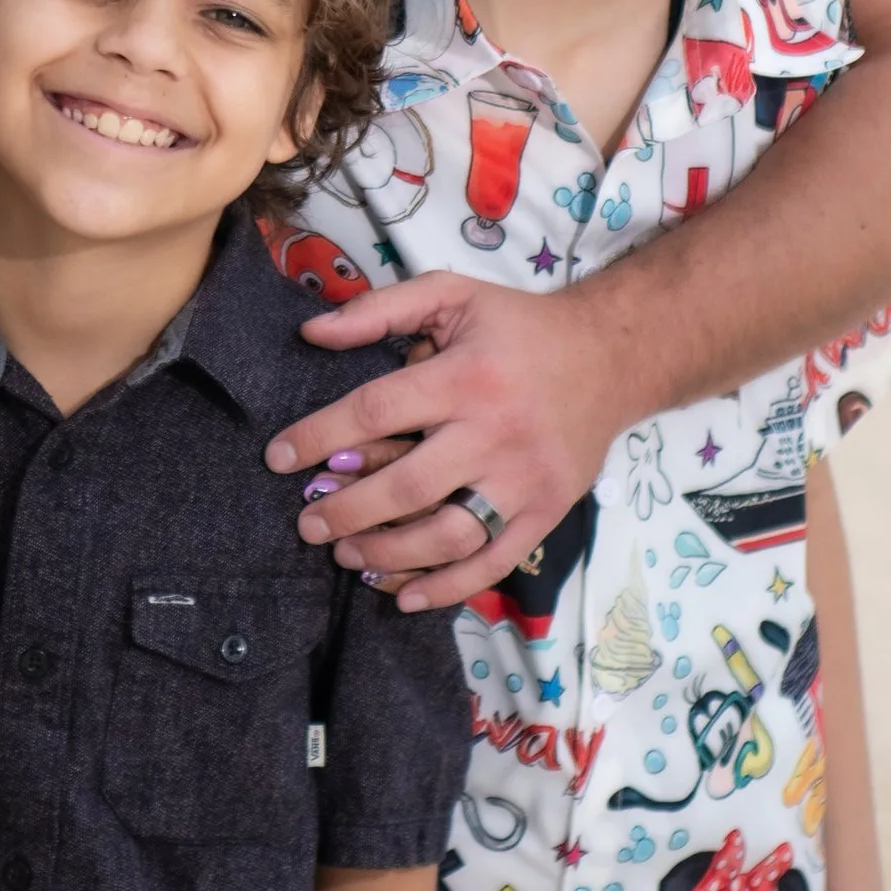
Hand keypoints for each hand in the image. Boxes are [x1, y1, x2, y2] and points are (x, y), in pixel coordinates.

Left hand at [267, 272, 627, 611]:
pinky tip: (403, 595)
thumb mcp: (452, 294)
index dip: (318, 436)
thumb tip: (312, 333)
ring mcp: (523, 480)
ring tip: (345, 555)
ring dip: (387, 553)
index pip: (376, 411)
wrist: (613, 357)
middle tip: (306, 522)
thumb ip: (381, 309)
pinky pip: (492, 562)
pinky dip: (447, 588)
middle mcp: (494, 432)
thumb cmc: (520, 327)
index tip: (277, 456)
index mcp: (465, 376)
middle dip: (345, 511)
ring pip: (447, 534)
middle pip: (406, 486)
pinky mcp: (546, 513)